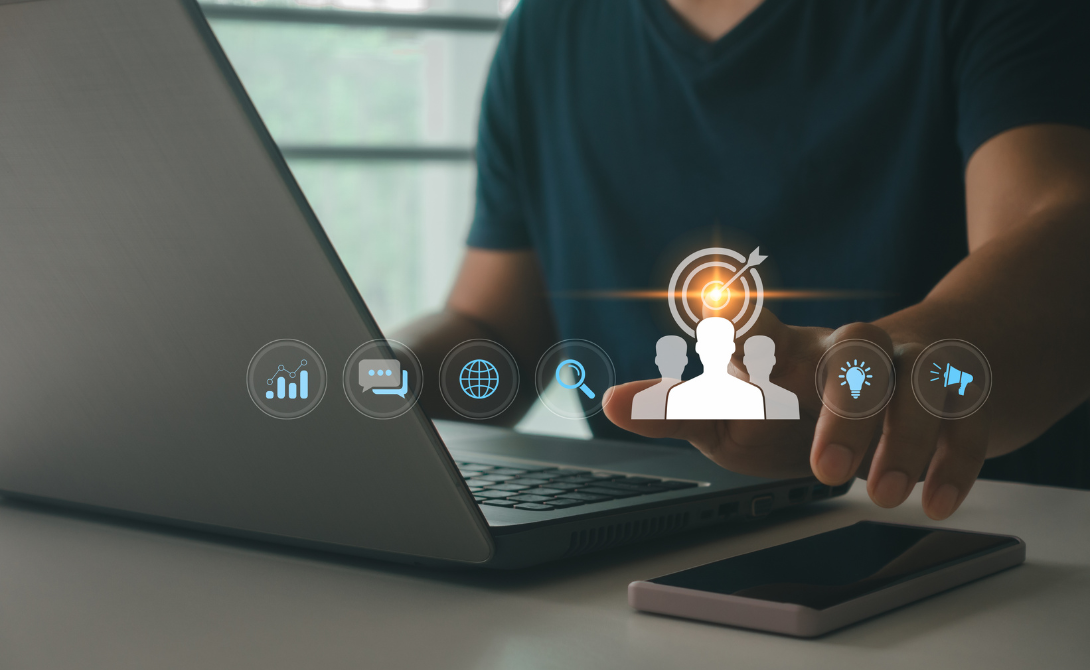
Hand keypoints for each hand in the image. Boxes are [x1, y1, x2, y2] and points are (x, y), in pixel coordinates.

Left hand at [603, 312, 988, 518]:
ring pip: (922, 381)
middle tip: (823, 471)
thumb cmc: (800, 398)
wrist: (905, 372)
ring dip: (906, 438)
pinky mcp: (957, 393)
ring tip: (884, 495)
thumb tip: (608, 403)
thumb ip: (680, 411)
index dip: (745, 332)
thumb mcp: (738, 408)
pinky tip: (935, 501)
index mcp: (790, 348)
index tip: (719, 330)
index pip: (764, 333)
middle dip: (847, 409)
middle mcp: (853, 348)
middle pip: (859, 354)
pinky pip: (968, 416)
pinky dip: (957, 458)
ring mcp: (910, 365)